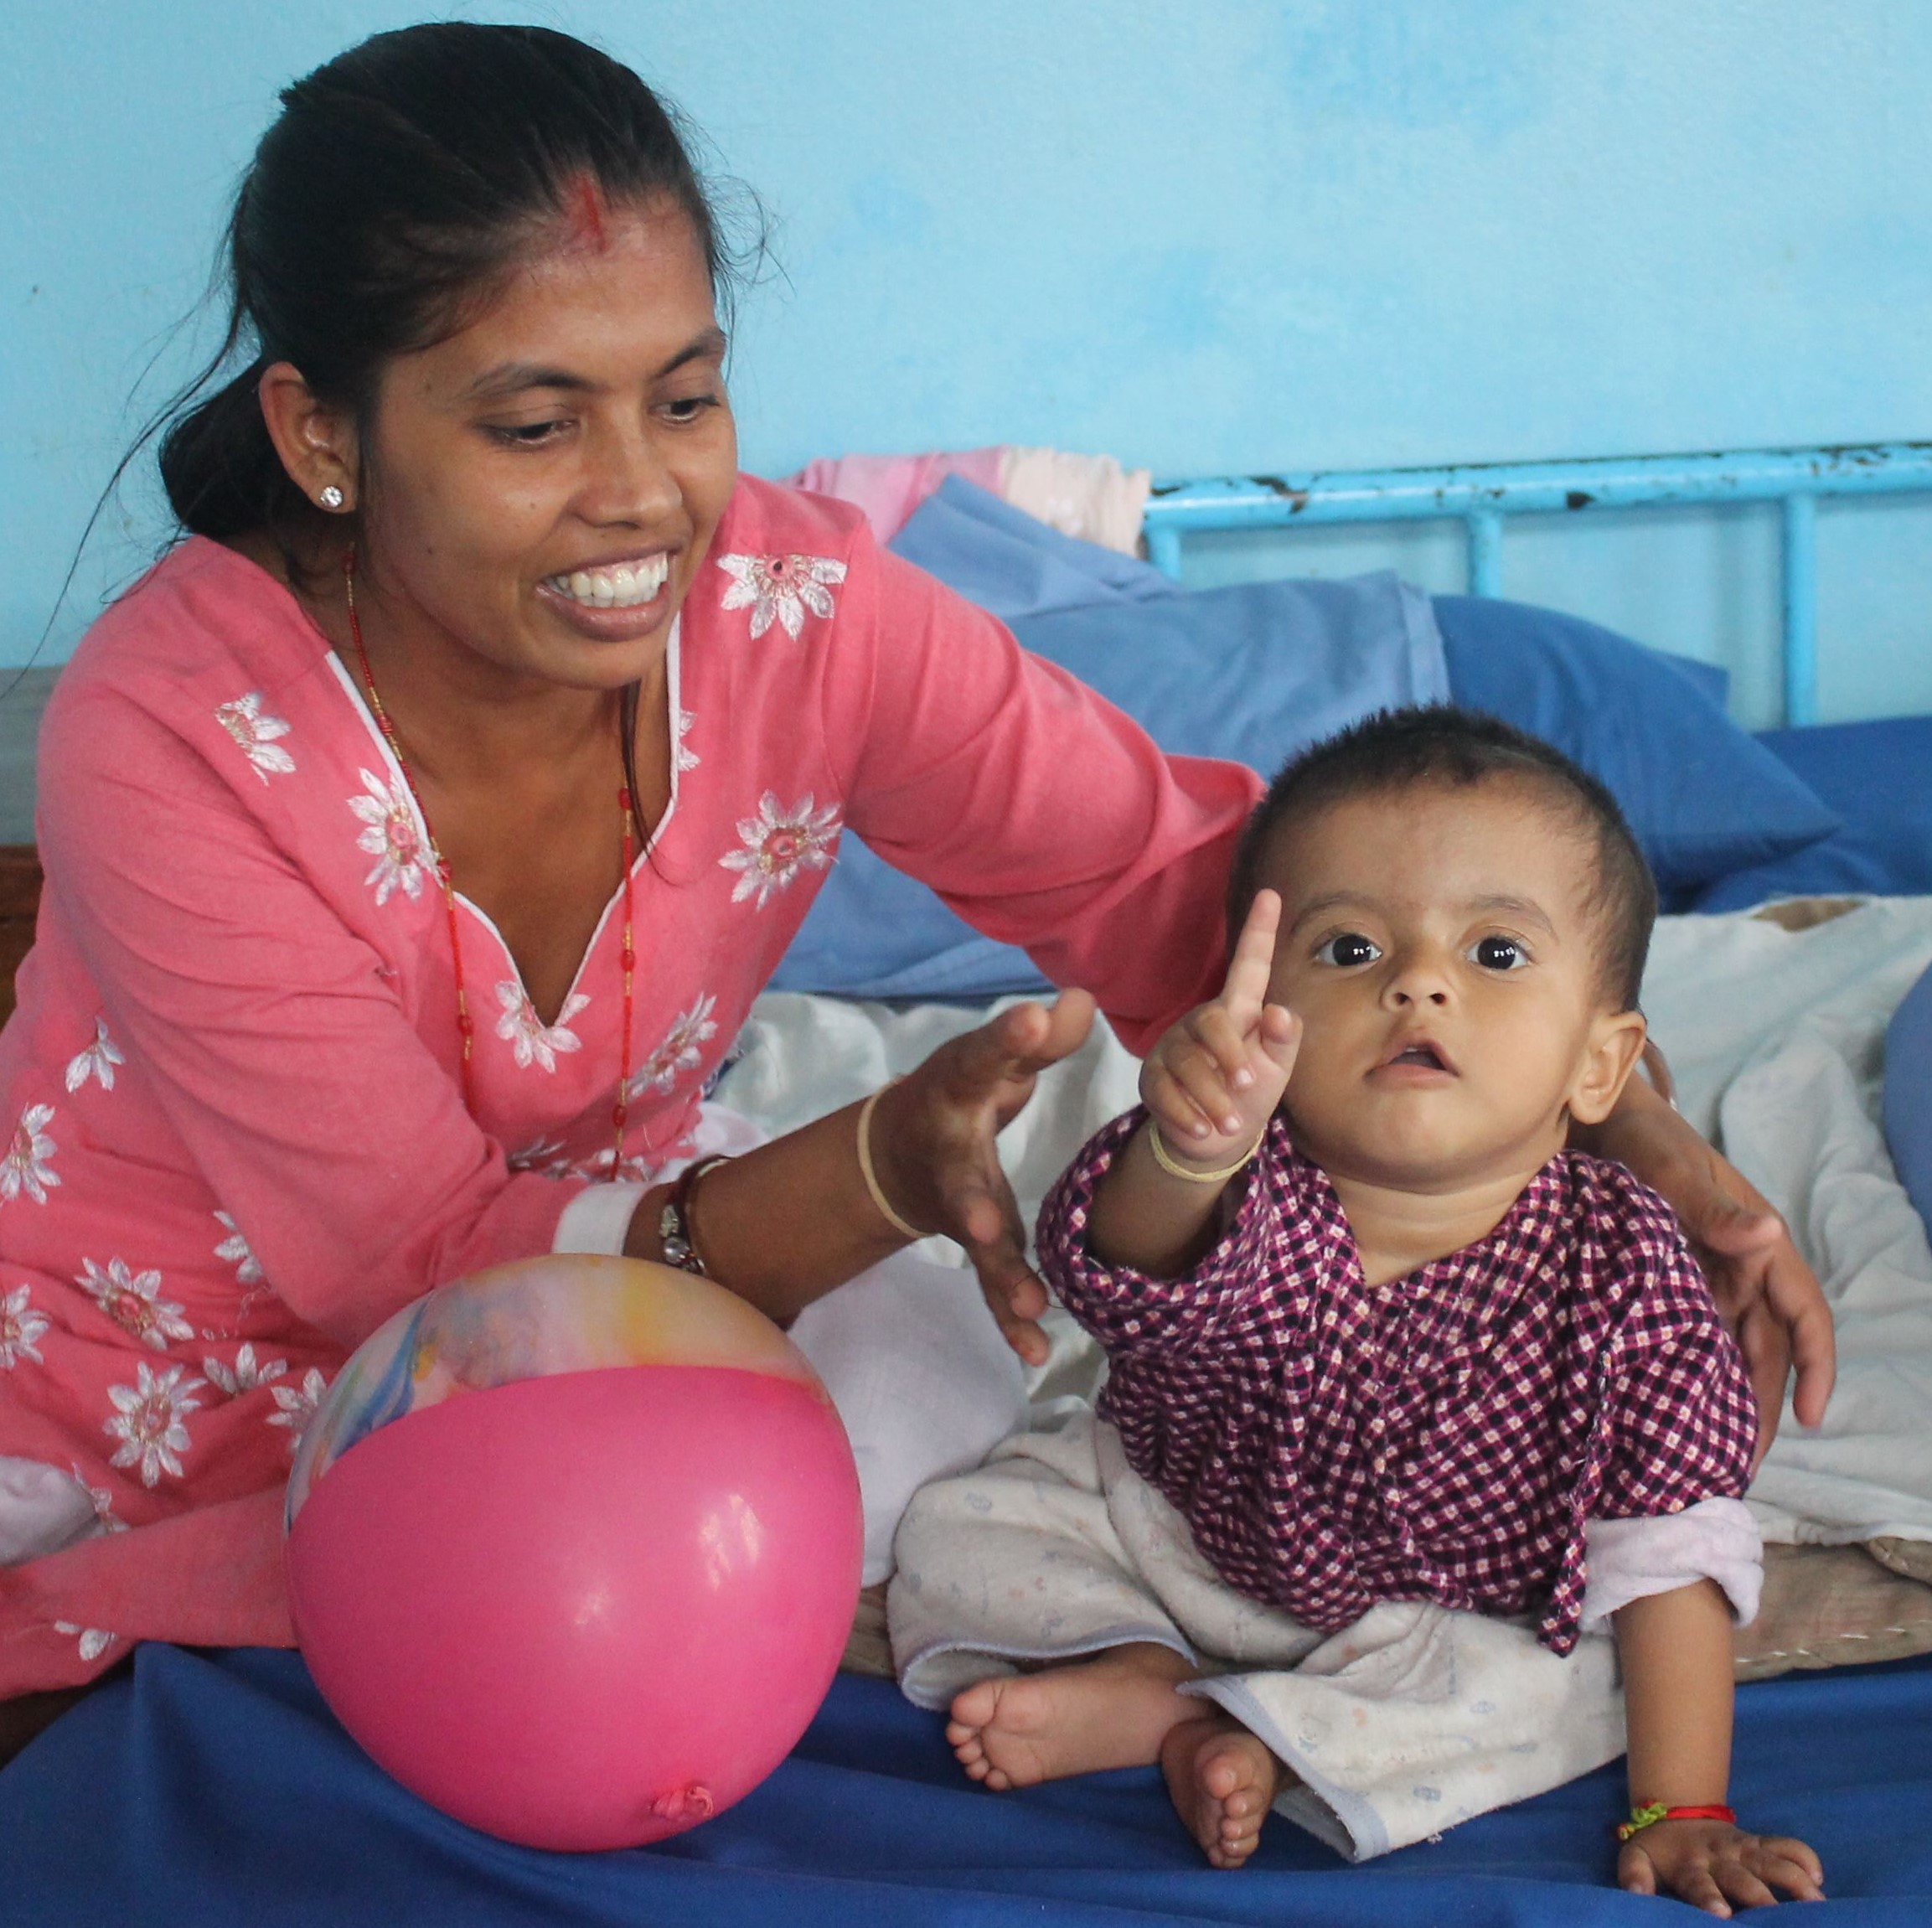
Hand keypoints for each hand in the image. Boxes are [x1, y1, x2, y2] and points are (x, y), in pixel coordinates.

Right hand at [869, 991, 1096, 1365]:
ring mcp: (961, 1206)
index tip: (1035, 1021)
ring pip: (980, 1247)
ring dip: (1002, 1277)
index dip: (1006, 1041)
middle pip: (963, 1180)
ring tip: (1028, 1304)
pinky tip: (1037, 1353)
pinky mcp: (978, 1242)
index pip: (985, 1061)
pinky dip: (1012, 1320)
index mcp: (958, 1090)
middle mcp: (952, 1153)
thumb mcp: (990, 1057)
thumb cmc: (960, 1090)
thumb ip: (1036, 1040)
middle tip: (985, 1225)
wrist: (898, 1150)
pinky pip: (994, 1285)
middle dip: (973, 1204)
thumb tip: (1081, 1001)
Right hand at [1141, 889, 1301, 1171]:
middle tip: (1247, 1085)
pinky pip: (1164, 1091)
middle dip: (1230, 1055)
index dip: (1259, 932)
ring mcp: (1172, 1049)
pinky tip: (1204, 1130)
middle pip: (1211, 1022)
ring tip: (1230, 1124)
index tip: (1272, 894)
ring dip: (1212, 1097)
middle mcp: (1202, 1023)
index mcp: (1238, 1013)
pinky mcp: (1152, 1077)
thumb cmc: (1249, 1094)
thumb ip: (1284, 1040)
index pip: (1249, 967)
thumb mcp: (1276, 1069)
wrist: (1212, 1140)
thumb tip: (1278, 1012)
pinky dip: (1188, 1115)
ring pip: (1187, 1062)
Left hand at [1585, 1069, 1834, 1453]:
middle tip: (1739, 1467)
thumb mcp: (1668, 1168)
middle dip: (1761, 1407)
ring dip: (1725, 1400)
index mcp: (1757, 1242)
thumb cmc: (1638, 1137)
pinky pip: (1689, 1338)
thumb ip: (1709, 1207)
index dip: (1814, 1365)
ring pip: (1729, 1351)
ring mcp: (1705, 1277)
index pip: (1803, 1313)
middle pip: (1765, 1349)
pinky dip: (1687, 1375)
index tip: (1806, 1417)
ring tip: (1707, 1457)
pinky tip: (1669, 1413)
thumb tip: (1767, 1233)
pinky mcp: (1666, 1283)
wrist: (1590, 1119)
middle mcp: (1740, 1266)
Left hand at [1618, 1818, 1823, 1914]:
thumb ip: (1633, 1875)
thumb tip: (1634, 1894)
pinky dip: (1804, 1856)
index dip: (1709, 1899)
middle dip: (1760, 1898)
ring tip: (1816, 1903)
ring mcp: (1742, 1849)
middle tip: (1778, 1917)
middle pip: (1744, 1880)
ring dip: (1794, 1880)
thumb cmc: (1659, 1850)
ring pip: (1773, 1862)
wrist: (1675, 1812)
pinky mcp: (1759, 1842)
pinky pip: (1786, 1845)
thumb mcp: (1637, 1858)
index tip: (1721, 1914)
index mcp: (1689, 1867)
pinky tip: (1818, 1877)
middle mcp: (1719, 1858)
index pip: (1699, 1886)